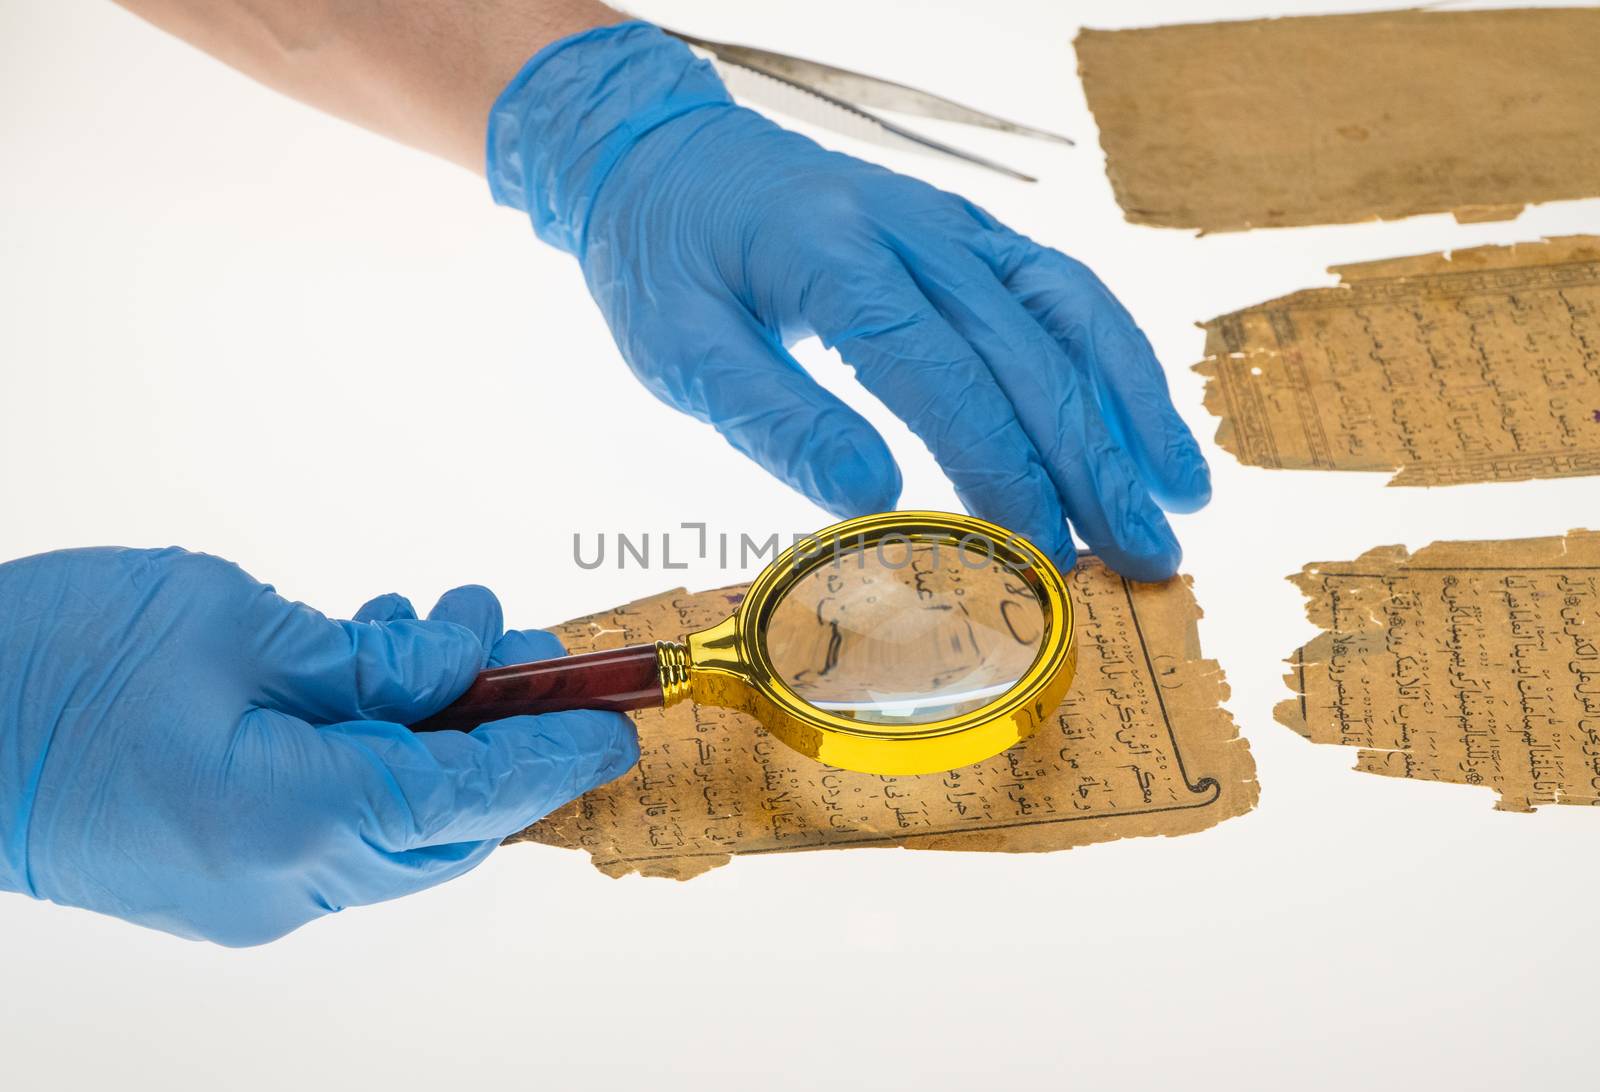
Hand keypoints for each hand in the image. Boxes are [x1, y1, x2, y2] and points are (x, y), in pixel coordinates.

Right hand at [0, 548, 636, 945]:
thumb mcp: (234, 627)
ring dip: (436, 731)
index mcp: (294, 822)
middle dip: (503, 733)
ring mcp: (253, 894)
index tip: (616, 723)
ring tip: (441, 630)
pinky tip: (370, 672)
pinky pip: (339, 822)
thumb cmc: (49, 665)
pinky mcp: (227, 879)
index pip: (471, 794)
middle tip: (531, 647)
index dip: (554, 752)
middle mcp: (285, 882)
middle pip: (448, 818)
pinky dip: (377, 754)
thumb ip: (371, 658)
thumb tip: (466, 664)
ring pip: (397, 820)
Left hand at [488, 22, 1209, 580]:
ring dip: (1130, 406)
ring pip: (1068, 310)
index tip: (1042, 557)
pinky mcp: (969, 233)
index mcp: (834, 256)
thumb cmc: (666, 262)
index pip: (942, 374)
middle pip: (1027, 351)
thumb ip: (776, 419)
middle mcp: (913, 229)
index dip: (1002, 473)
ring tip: (1179, 493)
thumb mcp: (681, 350)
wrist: (668, 159)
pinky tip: (1143, 417)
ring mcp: (952, 224)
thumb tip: (874, 496)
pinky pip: (1060, 287)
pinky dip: (1113, 353)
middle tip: (1146, 556)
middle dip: (1093, 464)